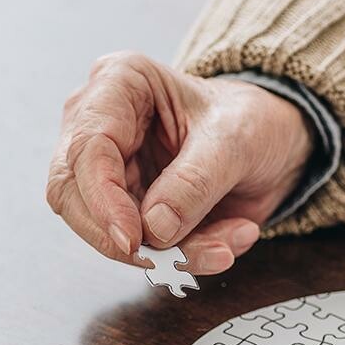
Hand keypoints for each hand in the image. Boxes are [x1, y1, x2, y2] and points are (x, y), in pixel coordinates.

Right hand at [46, 52, 313, 274]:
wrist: (273, 142)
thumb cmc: (250, 120)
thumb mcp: (236, 140)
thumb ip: (195, 181)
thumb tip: (154, 227)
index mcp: (119, 83)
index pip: (86, 148)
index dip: (102, 200)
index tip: (133, 239)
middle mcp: (101, 124)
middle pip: (72, 194)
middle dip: (120, 237)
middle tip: (169, 260)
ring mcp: (110, 170)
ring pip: (104, 230)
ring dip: (166, 253)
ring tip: (225, 246)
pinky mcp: (127, 207)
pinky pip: (140, 248)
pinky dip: (184, 256)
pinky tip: (226, 242)